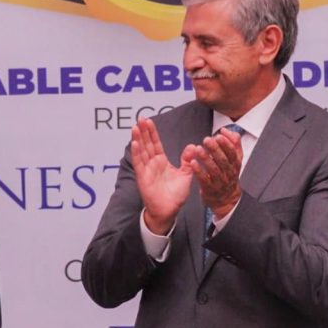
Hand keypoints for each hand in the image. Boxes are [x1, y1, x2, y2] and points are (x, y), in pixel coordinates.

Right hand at [131, 118, 196, 233]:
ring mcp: (146, 170)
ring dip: (138, 139)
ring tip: (135, 127)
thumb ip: (187, 161)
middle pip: (147, 144)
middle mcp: (152, 164)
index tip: (148, 120)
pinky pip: (139, 164)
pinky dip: (136, 153)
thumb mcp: (185, 175)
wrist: (169, 211)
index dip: (152, 132)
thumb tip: (192, 146)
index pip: (155, 144)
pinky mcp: (143, 178)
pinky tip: (134, 143)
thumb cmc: (175, 195)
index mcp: (161, 162)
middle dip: (143, 131)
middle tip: (140, 117)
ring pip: (141, 151)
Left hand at [191, 127, 242, 218]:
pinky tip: (193, 163)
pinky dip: (199, 171)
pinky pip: (204, 179)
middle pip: (223, 160)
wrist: (226, 198)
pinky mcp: (210, 188)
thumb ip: (233, 143)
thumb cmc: (228, 174)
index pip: (233, 152)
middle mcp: (229, 172)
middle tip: (207, 140)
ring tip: (198, 149)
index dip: (227, 144)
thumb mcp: (235, 159)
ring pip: (214, 169)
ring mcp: (220, 181)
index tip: (219, 136)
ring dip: (206, 158)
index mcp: (235, 164)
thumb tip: (226, 130)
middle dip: (215, 149)